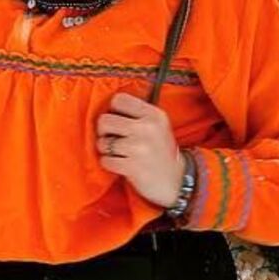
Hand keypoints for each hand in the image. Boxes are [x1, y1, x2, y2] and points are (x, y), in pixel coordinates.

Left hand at [96, 92, 184, 207]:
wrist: (176, 180)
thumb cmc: (159, 150)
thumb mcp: (157, 125)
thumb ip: (136, 114)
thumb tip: (105, 107)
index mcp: (154, 114)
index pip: (119, 99)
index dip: (113, 110)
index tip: (118, 120)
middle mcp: (147, 128)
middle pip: (104, 120)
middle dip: (105, 132)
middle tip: (115, 139)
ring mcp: (139, 147)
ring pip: (102, 142)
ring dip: (107, 150)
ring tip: (122, 154)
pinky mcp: (132, 166)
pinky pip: (105, 160)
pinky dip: (110, 164)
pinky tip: (122, 165)